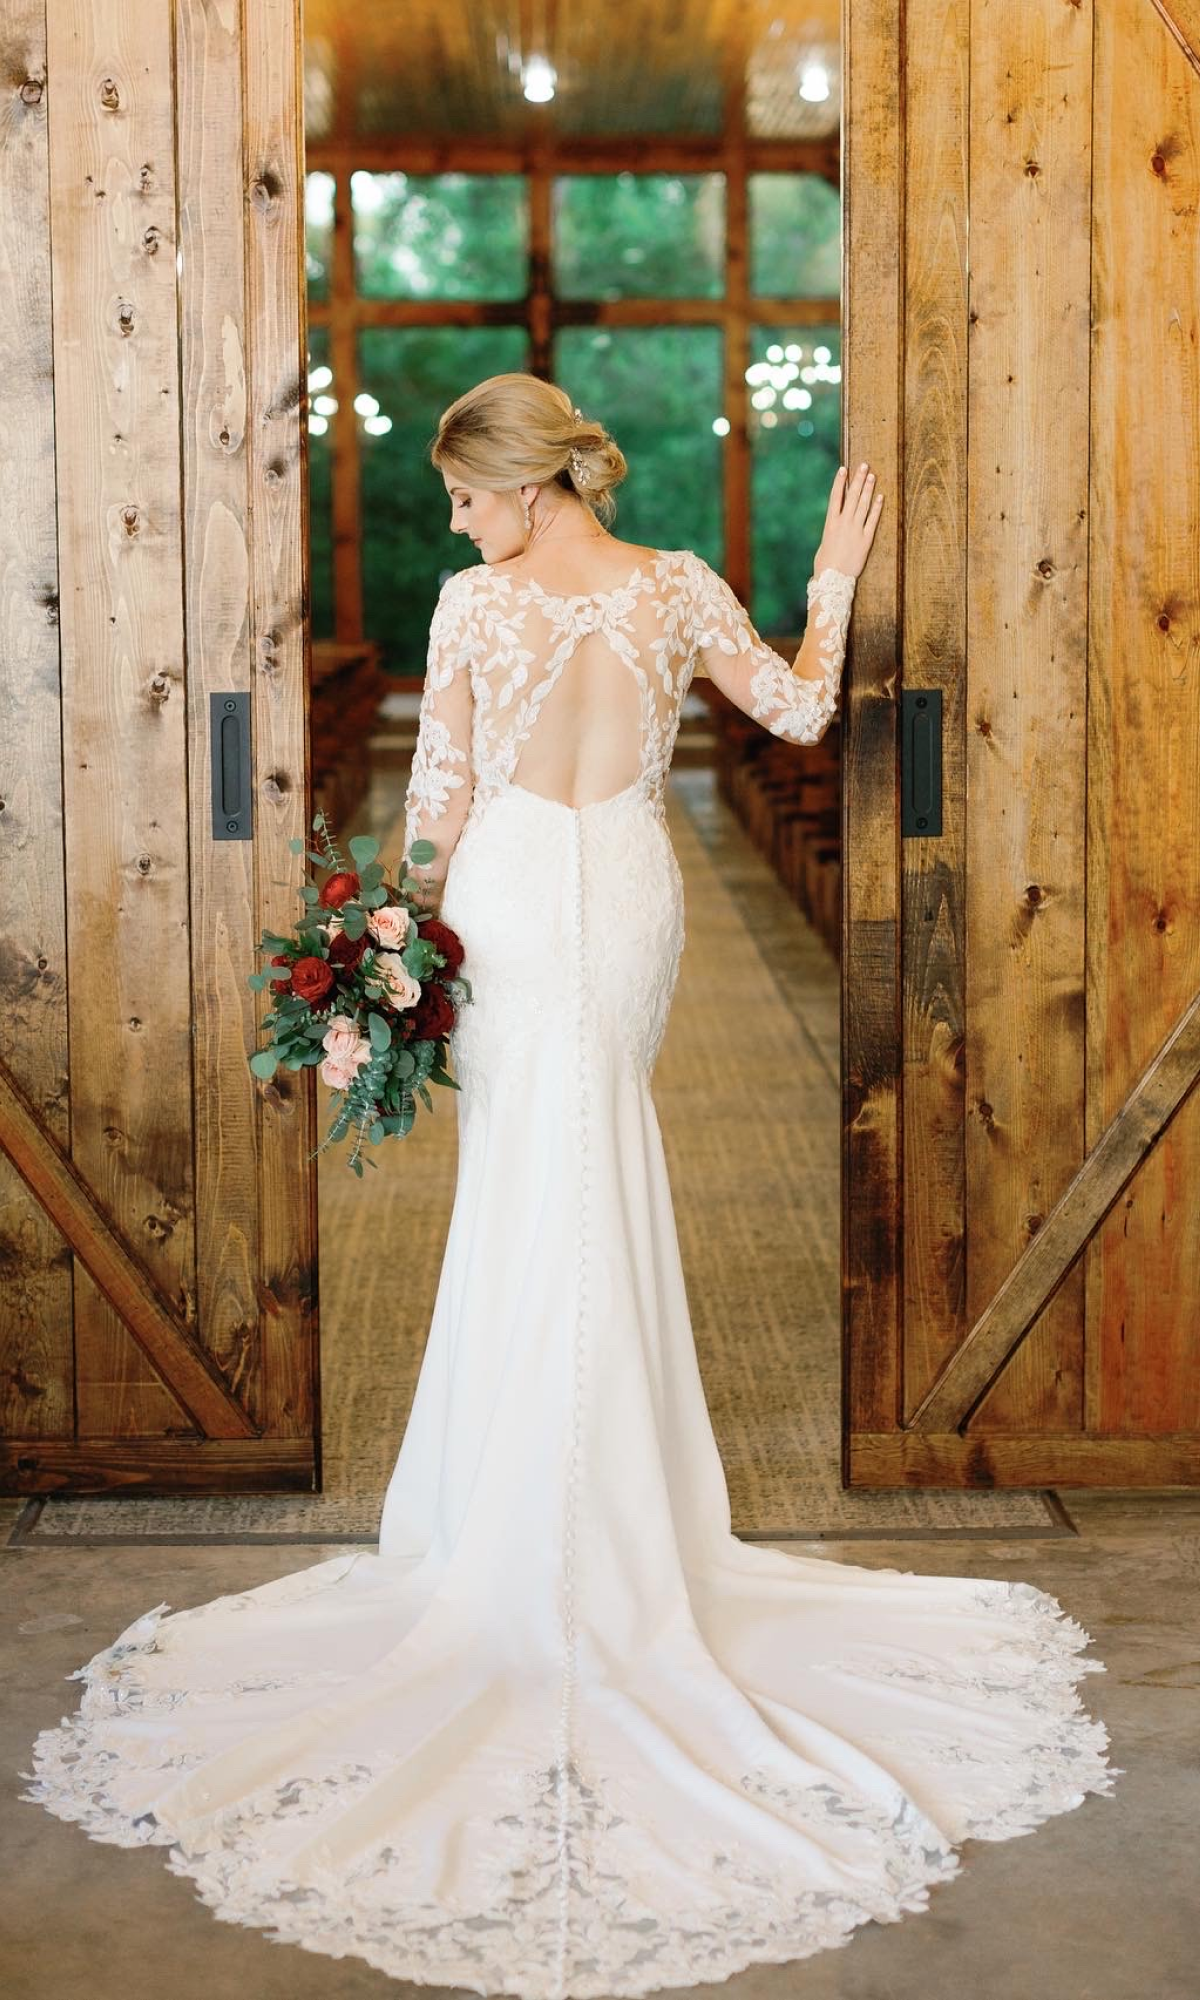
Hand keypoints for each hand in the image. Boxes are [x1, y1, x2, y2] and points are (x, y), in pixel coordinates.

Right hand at [813, 462, 883, 580]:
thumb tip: (836, 527)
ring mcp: (855, 530)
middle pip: (852, 496)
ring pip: (863, 505)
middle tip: (864, 466)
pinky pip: (873, 520)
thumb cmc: (824, 565)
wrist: (832, 579)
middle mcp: (843, 523)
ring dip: (868, 489)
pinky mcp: (866, 540)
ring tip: (872, 476)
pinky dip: (877, 508)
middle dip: (858, 480)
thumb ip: (832, 532)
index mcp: (830, 523)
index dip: (840, 482)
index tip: (844, 469)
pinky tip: (881, 497)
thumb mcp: (825, 544)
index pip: (836, 497)